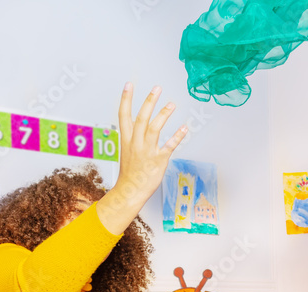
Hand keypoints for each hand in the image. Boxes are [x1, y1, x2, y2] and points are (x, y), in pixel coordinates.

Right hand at [95, 84, 187, 234]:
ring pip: (154, 129)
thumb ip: (132, 137)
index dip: (126, 99)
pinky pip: (169, 147)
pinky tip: (184, 128)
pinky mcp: (158, 160)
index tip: (129, 85)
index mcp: (127, 140)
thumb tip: (137, 126)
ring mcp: (147, 152)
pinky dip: (177, 137)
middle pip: (141, 118)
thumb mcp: (127, 151)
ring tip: (172, 104)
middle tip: (157, 88)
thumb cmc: (130, 172)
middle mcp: (135, 143)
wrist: (130, 191)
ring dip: (163, 115)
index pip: (123, 115)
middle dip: (148, 102)